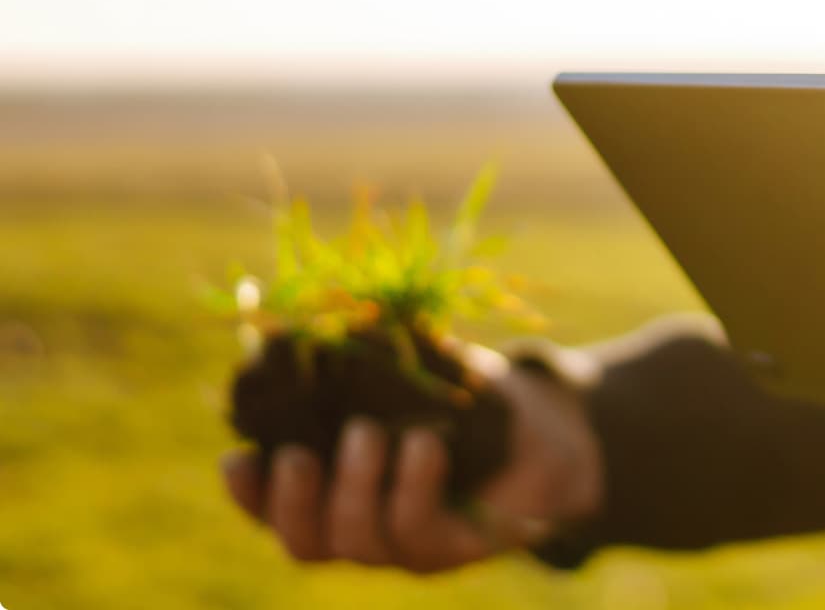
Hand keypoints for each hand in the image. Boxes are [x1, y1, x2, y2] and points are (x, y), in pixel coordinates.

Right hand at [220, 351, 603, 572]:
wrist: (545, 431)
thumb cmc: (464, 397)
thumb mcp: (409, 372)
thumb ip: (364, 360)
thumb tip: (316, 318)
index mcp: (334, 493)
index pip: (272, 510)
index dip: (248, 495)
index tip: (236, 459)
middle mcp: (362, 530)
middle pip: (306, 542)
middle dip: (294, 502)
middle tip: (298, 455)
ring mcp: (408, 547)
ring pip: (360, 541)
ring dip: (356, 489)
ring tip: (370, 435)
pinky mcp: (457, 548)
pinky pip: (424, 533)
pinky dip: (415, 486)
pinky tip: (424, 445)